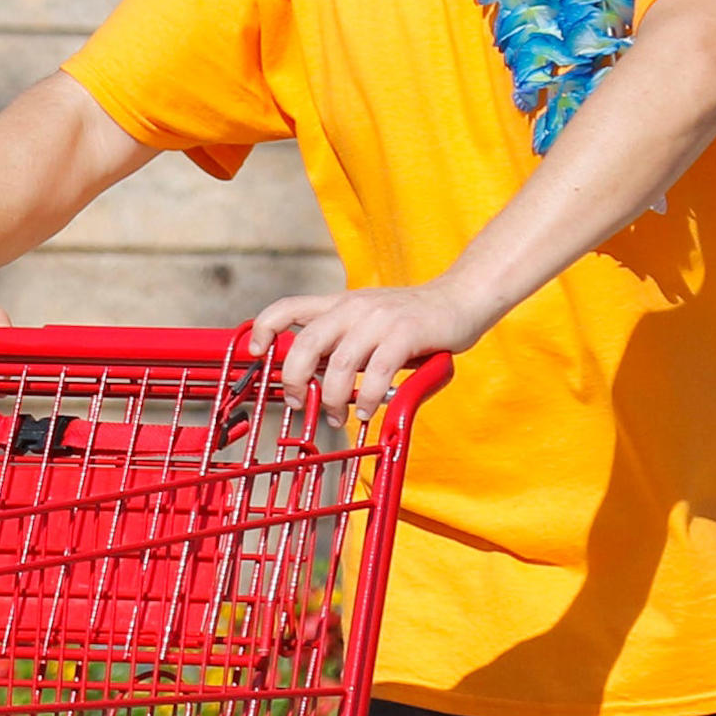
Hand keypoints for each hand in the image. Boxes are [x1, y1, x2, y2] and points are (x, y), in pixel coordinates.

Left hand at [246, 279, 487, 414]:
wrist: (459, 299)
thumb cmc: (412, 320)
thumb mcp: (368, 322)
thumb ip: (342, 341)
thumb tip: (313, 377)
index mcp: (340, 304)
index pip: (288, 307)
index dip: (264, 329)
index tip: (256, 353)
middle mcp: (354, 307)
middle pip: (307, 343)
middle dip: (294, 379)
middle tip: (297, 402)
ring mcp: (380, 319)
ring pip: (339, 364)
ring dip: (331, 398)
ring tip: (335, 416)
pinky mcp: (405, 334)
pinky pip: (376, 372)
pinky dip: (367, 398)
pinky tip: (367, 411)